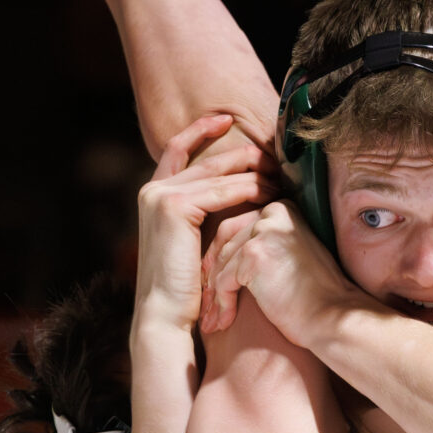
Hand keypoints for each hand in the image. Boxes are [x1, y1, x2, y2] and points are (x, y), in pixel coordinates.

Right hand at [136, 115, 279, 330]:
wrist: (164, 314)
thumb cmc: (184, 286)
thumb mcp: (191, 241)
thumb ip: (202, 214)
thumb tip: (234, 194)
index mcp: (153, 194)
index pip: (177, 148)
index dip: (201, 130)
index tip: (227, 119)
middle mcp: (153, 189)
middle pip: (207, 158)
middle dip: (243, 153)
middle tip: (273, 154)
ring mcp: (161, 196)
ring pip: (219, 173)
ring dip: (254, 172)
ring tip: (280, 176)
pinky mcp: (174, 207)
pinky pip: (222, 191)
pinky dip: (249, 189)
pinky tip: (270, 194)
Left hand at [200, 200, 354, 345]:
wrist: (333, 316)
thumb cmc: (314, 295)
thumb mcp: (289, 256)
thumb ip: (265, 244)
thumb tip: (222, 252)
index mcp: (283, 208)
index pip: (237, 226)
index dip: (221, 255)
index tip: (211, 280)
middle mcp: (274, 212)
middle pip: (225, 240)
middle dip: (212, 272)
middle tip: (204, 300)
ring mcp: (264, 230)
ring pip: (222, 262)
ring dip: (214, 293)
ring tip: (211, 317)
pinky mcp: (255, 253)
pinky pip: (224, 279)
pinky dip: (222, 303)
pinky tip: (224, 322)